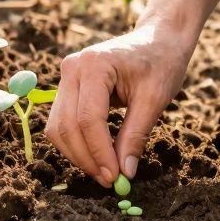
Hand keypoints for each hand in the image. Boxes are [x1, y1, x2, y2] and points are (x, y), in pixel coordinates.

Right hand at [46, 22, 193, 187]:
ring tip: (105, 172)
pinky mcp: (67, 87)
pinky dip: (76, 143)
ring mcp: (66, 76)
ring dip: (78, 155)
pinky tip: (97, 156)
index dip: (99, 152)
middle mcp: (72, 68)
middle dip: (86, 158)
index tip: (115, 177)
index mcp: (93, 65)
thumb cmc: (161, 62)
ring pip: (58, 127)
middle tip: (110, 181)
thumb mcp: (154, 99)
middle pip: (66, 125)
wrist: (158, 39)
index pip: (88, 119)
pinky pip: (62, 122)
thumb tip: (125, 173)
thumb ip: (136, 135)